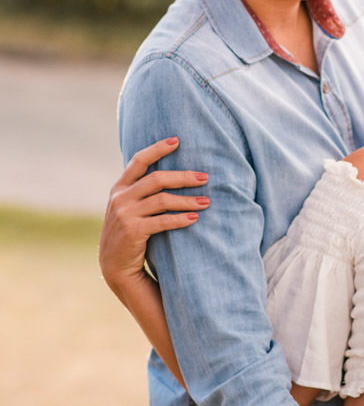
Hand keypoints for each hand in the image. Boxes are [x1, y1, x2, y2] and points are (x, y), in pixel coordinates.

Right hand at [99, 137, 208, 293]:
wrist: (114, 265)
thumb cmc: (129, 231)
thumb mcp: (128, 207)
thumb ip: (140, 190)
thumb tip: (170, 173)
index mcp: (119, 187)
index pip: (139, 161)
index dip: (158, 148)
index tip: (177, 140)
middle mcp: (120, 197)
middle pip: (157, 179)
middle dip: (183, 177)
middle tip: (205, 177)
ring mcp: (125, 214)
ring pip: (162, 200)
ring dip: (187, 200)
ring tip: (206, 202)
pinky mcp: (133, 231)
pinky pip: (162, 221)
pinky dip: (180, 219)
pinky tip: (194, 219)